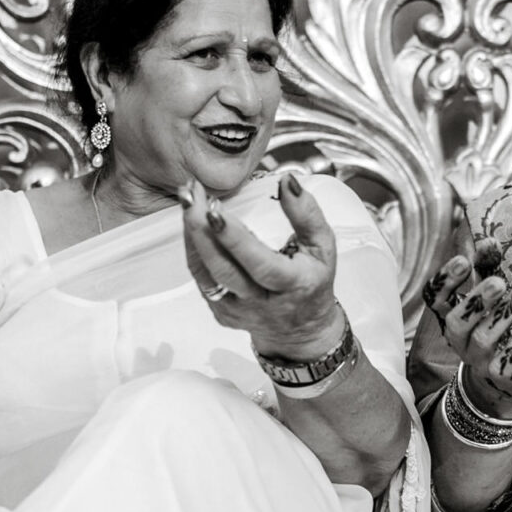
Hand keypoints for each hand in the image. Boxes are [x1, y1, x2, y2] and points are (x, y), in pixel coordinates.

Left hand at [181, 173, 343, 361]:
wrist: (300, 330)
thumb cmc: (312, 282)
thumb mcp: (323, 247)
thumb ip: (307, 214)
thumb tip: (288, 181)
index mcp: (291, 286)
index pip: (260, 265)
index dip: (235, 238)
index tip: (214, 210)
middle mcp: (260, 303)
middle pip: (222, 268)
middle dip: (201, 228)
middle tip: (191, 194)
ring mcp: (235, 310)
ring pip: (205, 272)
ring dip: (192, 232)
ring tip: (188, 198)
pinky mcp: (220, 311)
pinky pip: (201, 276)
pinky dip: (194, 246)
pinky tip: (192, 220)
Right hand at [421, 236, 511, 418]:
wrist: (506, 375)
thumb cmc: (495, 325)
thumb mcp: (488, 296)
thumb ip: (486, 269)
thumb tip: (489, 239)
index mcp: (452, 317)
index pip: (437, 300)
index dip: (446, 282)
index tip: (464, 261)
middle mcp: (459, 339)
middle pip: (456, 322)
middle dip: (476, 300)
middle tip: (498, 281)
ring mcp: (477, 359)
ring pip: (483, 339)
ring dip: (504, 314)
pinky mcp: (498, 375)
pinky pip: (504, 363)